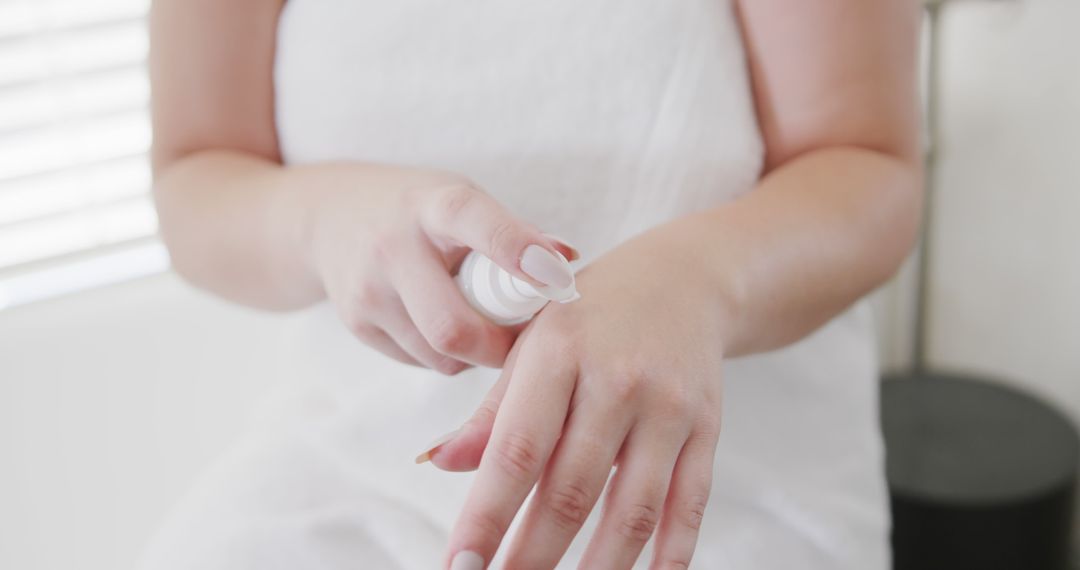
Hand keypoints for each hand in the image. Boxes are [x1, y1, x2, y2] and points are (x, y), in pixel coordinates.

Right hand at [300, 163, 577, 373]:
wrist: (327, 217)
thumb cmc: (417, 210)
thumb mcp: (459, 200)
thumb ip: (512, 231)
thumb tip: (567, 260)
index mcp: (432, 204)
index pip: (474, 222)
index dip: (518, 250)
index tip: (557, 277)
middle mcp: (393, 246)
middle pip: (453, 326)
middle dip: (500, 347)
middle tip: (522, 340)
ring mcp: (368, 290)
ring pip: (440, 354)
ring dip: (475, 355)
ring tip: (482, 326)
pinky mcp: (356, 323)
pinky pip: (420, 361)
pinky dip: (446, 355)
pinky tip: (443, 327)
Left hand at [422, 231, 728, 567]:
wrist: (682, 280)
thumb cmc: (591, 317)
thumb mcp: (532, 345)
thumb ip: (490, 411)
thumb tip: (438, 465)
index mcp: (559, 352)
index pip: (516, 450)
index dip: (486, 515)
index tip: (460, 565)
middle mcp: (617, 380)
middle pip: (570, 490)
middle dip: (531, 555)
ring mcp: (668, 407)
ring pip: (631, 509)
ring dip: (596, 567)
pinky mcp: (707, 427)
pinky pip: (689, 504)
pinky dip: (669, 555)